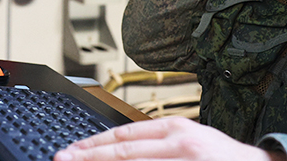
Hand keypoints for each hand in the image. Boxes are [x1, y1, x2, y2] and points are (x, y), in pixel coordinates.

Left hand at [53, 117, 286, 160]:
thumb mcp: (188, 139)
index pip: (123, 134)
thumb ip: (157, 142)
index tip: (70, 151)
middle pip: (122, 152)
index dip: (93, 144)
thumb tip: (118, 148)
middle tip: (63, 160)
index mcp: (175, 128)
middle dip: (88, 158)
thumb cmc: (222, 158)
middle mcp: (178, 144)